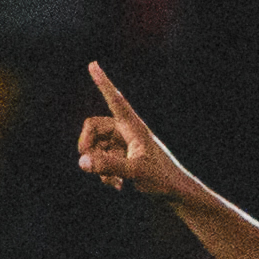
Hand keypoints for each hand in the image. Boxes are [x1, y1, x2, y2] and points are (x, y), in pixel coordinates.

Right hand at [75, 61, 187, 200]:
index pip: (115, 100)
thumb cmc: (163, 179)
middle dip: (87, 145)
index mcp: (134, 127)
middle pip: (94, 127)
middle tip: (86, 162)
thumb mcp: (136, 172)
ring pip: (96, 147)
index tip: (93, 64)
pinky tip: (117, 186)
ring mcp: (124, 145)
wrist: (176, 195)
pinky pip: (102, 160)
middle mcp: (127, 132)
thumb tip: (82, 161)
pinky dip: (105, 173)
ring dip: (98, 164)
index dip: (103, 83)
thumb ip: (108, 165)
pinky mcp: (123, 158)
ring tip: (113, 181)